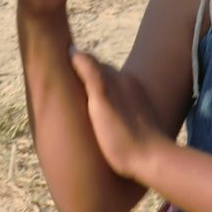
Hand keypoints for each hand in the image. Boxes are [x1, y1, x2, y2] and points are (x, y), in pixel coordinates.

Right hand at [70, 49, 167, 181]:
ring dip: (96, 91)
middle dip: (85, 76)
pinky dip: (107, 103)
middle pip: (101, 74)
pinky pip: (119, 101)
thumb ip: (90, 74)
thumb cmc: (122, 136)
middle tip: (66, 87)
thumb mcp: (100, 104)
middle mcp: (130, 84)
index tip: (57, 70)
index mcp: (119, 78)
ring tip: (81, 102)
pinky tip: (101, 117)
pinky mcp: (142, 115)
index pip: (91, 62)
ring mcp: (137, 99)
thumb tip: (73, 50)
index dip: (74, 65)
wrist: (153, 162)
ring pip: (111, 88)